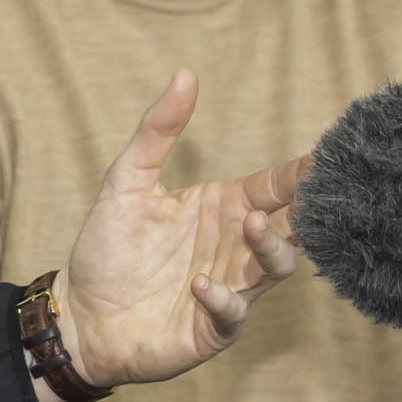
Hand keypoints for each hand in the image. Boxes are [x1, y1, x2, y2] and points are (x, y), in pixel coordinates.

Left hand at [50, 69, 305, 390]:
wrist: (78, 315)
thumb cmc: (107, 248)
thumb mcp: (126, 180)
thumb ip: (157, 131)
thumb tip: (185, 73)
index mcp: (222, 208)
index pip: (275, 186)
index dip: (300, 175)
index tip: (322, 159)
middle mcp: (235, 247)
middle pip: (291, 226)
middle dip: (308, 209)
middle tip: (316, 191)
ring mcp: (229, 288)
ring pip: (274, 268)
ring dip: (269, 247)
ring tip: (253, 223)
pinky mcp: (211, 327)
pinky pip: (231, 313)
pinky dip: (221, 298)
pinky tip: (198, 282)